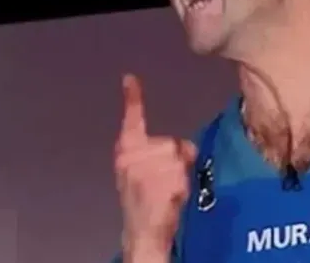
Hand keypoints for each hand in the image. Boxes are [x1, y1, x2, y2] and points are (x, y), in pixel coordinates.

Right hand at [114, 74, 196, 260]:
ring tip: (166, 192)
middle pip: (171, 143)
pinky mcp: (160, 183)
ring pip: (180, 158)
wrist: (141, 231)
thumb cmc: (146, 200)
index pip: (131, 121)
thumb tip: (185, 149)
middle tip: (162, 184)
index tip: (130, 78)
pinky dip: (184, 186)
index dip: (132, 99)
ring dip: (180, 175)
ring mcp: (145, 171)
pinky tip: (171, 199)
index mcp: (125, 152)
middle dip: (175, 161)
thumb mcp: (145, 172)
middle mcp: (131, 158)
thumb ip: (159, 153)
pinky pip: (184, 174)